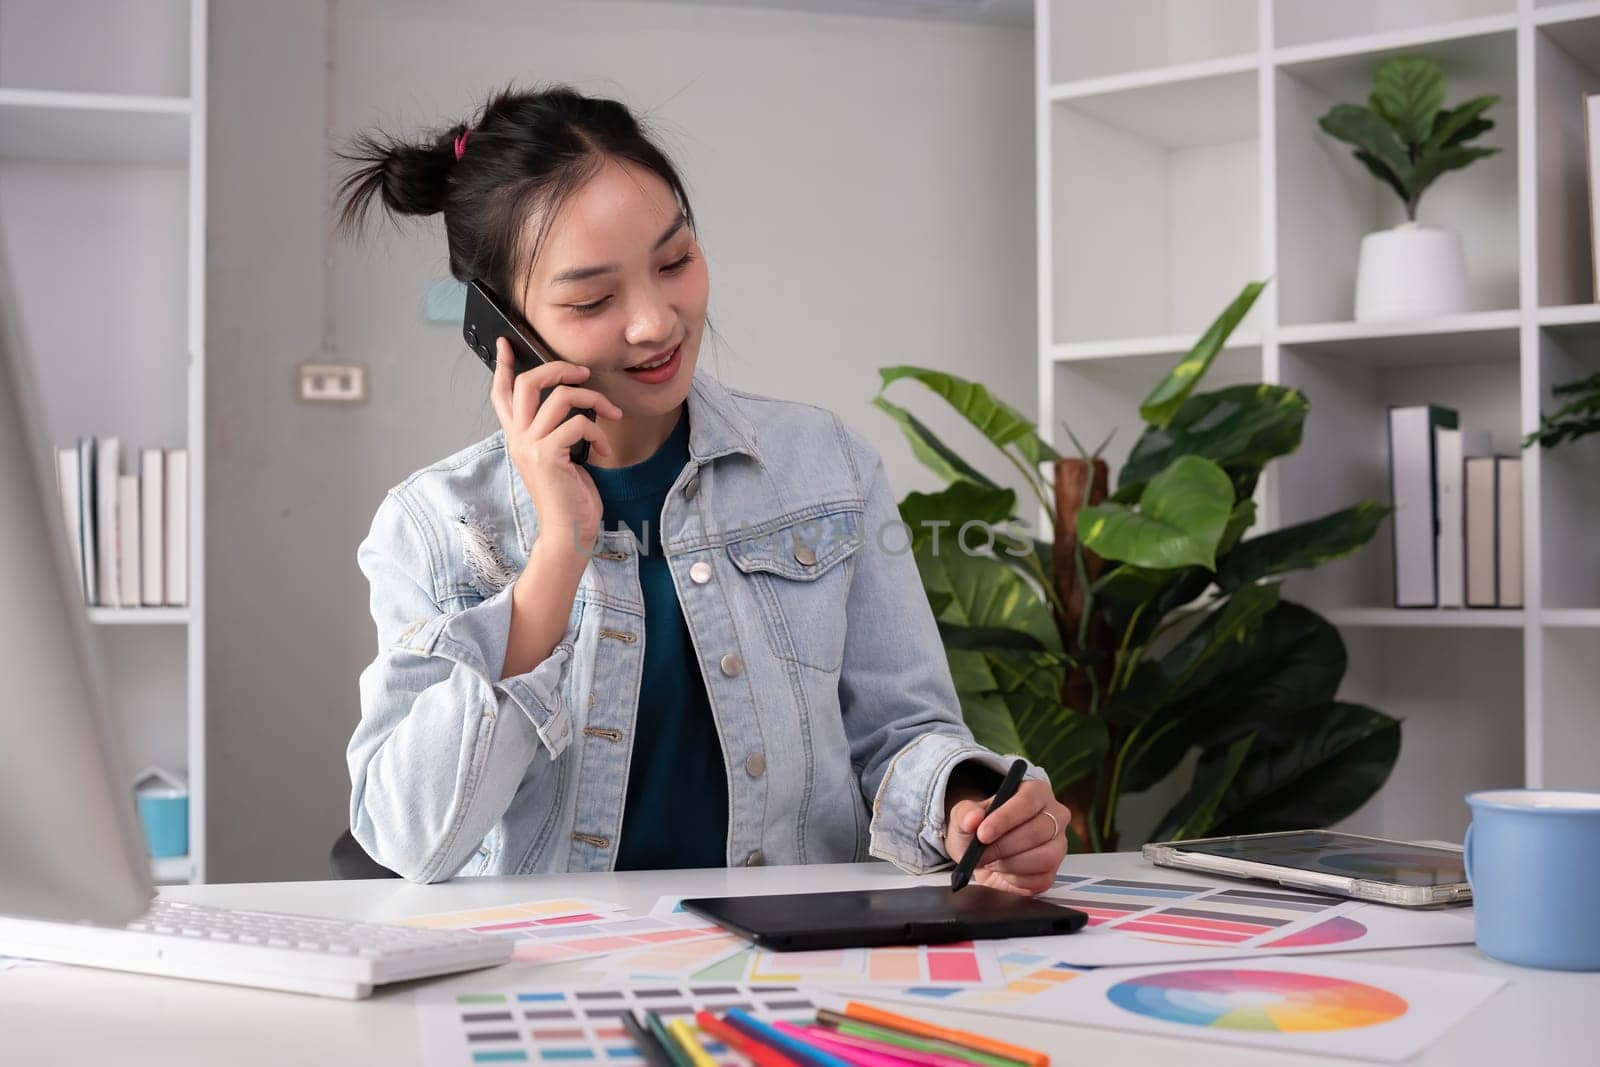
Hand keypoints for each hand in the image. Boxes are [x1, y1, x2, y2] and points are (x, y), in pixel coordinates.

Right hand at [490, 337, 622, 553]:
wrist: (569, 531)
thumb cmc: (569, 496)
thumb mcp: (558, 457)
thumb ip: (555, 431)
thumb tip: (572, 400)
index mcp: (517, 437)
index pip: (502, 394)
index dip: (504, 366)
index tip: (507, 342)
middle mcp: (518, 438)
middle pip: (529, 382)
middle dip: (558, 368)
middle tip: (582, 373)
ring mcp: (530, 446)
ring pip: (561, 397)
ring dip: (594, 399)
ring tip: (609, 414)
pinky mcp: (548, 455)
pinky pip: (579, 423)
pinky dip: (599, 432)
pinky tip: (603, 450)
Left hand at [943, 778, 1068, 895]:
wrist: (983, 853)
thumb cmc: (980, 829)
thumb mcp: (964, 816)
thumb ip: (965, 813)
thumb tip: (973, 818)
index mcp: (1036, 792)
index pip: (1028, 801)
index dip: (1005, 818)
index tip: (983, 833)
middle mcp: (1054, 816)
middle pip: (1038, 831)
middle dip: (1004, 846)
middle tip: (980, 854)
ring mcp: (1058, 845)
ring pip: (1044, 858)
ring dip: (1010, 864)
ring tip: (991, 861)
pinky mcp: (1053, 872)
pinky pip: (1041, 880)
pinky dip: (1015, 880)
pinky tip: (1002, 871)